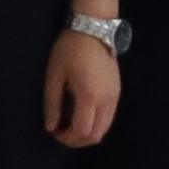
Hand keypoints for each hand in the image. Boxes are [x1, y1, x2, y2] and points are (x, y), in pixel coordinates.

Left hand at [42, 28, 121, 149]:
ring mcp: (115, 97)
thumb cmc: (69, 49)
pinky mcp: (117, 92)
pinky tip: (81, 113)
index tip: (53, 132)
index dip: (67, 138)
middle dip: (78, 140)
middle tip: (61, 132)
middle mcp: (106, 101)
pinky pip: (108, 117)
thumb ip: (52, 104)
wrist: (94, 29)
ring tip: (69, 124)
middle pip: (96, 135)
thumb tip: (51, 127)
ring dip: (87, 132)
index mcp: (89, 97)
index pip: (82, 132)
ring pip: (104, 128)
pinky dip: (96, 123)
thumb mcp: (54, 76)